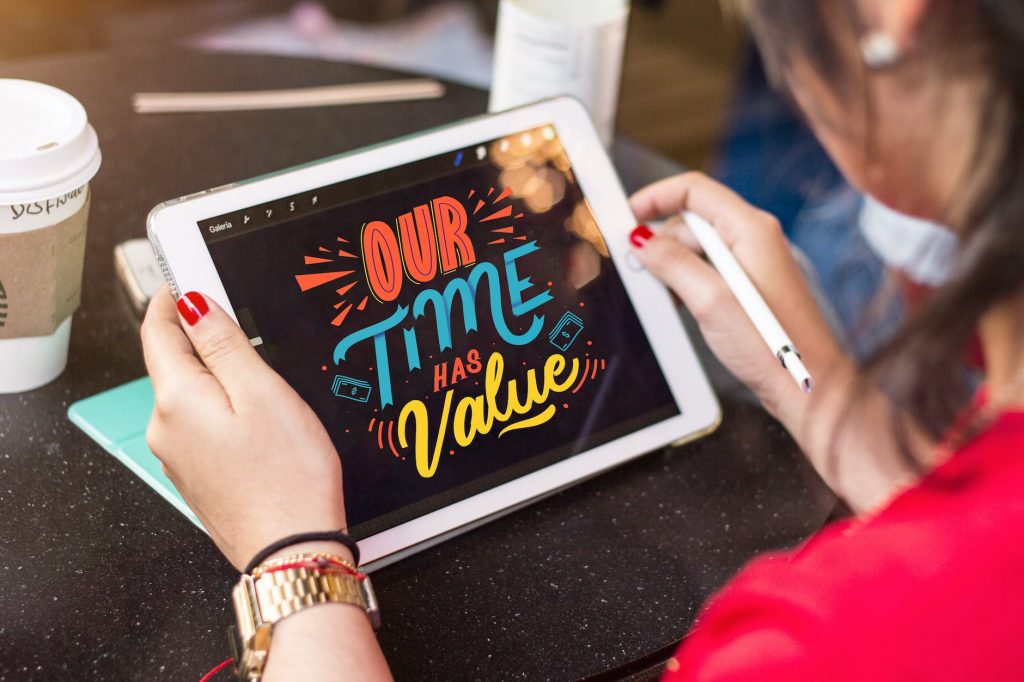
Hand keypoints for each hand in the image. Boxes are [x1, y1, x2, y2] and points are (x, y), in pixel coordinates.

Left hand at [141, 286, 345, 569]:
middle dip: (197, 332)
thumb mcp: (262, 393)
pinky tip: (254, 413)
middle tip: (234, 310)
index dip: (171, 296)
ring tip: (255, 364)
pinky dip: (220, 404)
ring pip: (188, 394)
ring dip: (213, 371)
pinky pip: (200, 423)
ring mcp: (179, 455)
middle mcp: (166, 428)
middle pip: (171, 362)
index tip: (187, 272)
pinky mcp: (199, 474)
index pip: (157, 330)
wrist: (292, 548)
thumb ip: (223, 344)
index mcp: (176, 400)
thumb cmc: (287, 477)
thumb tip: (193, 303)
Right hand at [629, 172, 850, 428]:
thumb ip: (673, 264)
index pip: (694, 190)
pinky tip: (679, 305)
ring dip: (672, 265)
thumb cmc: (771, 348)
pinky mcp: (749, 285)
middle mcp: (754, 237)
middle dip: (660, 240)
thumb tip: (640, 239)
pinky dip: (686, 280)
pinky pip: (707, 268)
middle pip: (691, 219)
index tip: (625, 217)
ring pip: (696, 246)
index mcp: (751, 229)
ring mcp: (753, 261)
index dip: (655, 197)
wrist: (807, 386)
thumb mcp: (710, 302)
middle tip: (636, 270)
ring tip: (660, 294)